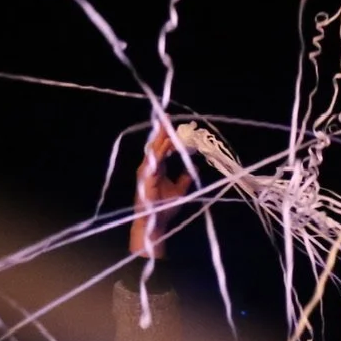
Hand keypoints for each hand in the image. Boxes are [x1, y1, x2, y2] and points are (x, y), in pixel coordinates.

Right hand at [131, 125, 194, 258]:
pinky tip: (166, 143)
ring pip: (154, 151)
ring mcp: (146, 172)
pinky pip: (155, 162)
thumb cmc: (164, 208)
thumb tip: (194, 166)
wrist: (155, 223)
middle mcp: (150, 168)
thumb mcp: (180, 190)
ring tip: (166, 125)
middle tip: (167, 117)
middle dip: (162, 132)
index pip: (162, 148)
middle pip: (156, 146)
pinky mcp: (147, 178)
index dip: (167, 137)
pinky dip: (160, 152)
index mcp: (157, 169)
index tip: (174, 125)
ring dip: (161, 138)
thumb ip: (185, 178)